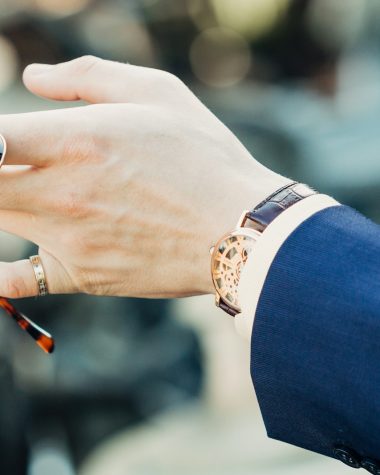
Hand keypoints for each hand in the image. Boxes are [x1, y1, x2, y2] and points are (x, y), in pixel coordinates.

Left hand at [0, 56, 288, 298]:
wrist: (238, 230)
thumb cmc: (205, 158)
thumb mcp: (160, 93)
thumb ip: (88, 77)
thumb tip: (32, 78)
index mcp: (75, 140)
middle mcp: (61, 193)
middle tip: (9, 164)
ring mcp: (68, 240)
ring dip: (1, 203)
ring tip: (22, 193)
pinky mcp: (80, 275)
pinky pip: (15, 281)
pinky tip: (2, 260)